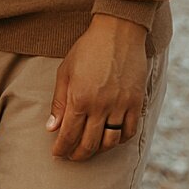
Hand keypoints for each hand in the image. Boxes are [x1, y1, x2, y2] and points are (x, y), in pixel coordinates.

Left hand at [47, 15, 147, 161]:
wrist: (119, 31)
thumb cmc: (88, 49)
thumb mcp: (66, 72)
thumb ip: (59, 102)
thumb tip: (52, 128)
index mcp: (79, 98)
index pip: (68, 134)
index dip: (62, 148)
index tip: (57, 153)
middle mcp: (101, 105)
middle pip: (89, 143)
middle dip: (77, 155)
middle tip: (71, 157)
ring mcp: (121, 105)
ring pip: (110, 142)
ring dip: (98, 150)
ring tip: (90, 150)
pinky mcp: (136, 102)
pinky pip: (129, 131)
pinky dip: (120, 139)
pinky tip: (111, 138)